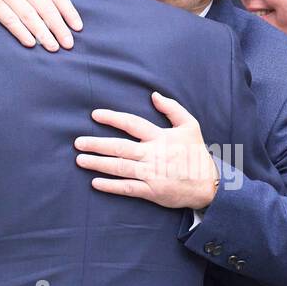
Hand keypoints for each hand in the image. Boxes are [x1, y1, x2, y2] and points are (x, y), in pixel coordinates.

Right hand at [0, 0, 81, 50]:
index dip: (68, 11)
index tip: (78, 26)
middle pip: (44, 6)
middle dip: (58, 26)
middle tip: (68, 43)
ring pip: (28, 15)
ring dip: (42, 33)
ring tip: (53, 47)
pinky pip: (9, 20)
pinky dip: (21, 31)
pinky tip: (31, 43)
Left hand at [74, 92, 219, 209]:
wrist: (208, 184)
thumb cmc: (196, 153)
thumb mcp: (189, 125)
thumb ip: (172, 108)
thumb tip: (154, 94)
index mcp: (160, 137)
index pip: (132, 123)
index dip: (113, 118)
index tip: (95, 115)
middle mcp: (153, 155)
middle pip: (119, 147)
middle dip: (96, 144)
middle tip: (78, 142)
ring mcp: (151, 174)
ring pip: (120, 167)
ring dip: (98, 164)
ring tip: (80, 160)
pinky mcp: (151, 191)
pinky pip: (127, 188)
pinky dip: (111, 186)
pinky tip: (95, 183)